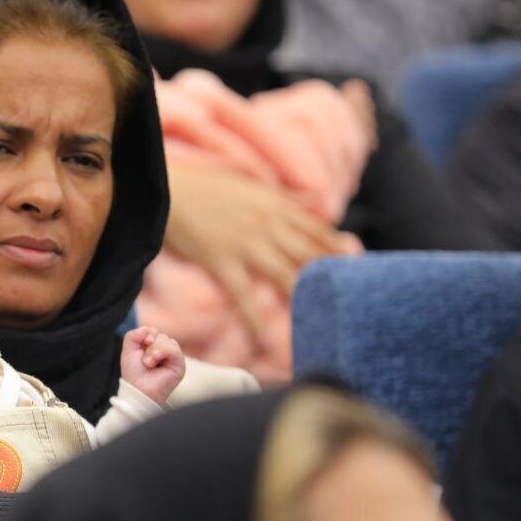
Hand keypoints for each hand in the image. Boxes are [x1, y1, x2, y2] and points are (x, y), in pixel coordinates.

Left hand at [120, 326, 185, 404]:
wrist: (139, 389)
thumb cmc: (134, 372)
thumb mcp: (128, 349)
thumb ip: (134, 334)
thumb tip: (149, 330)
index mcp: (153, 347)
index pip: (153, 331)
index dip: (146, 334)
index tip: (141, 344)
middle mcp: (165, 351)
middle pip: (160, 335)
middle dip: (150, 344)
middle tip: (144, 359)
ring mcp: (173, 357)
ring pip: (168, 340)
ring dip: (154, 350)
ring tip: (148, 363)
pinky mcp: (179, 364)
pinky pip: (174, 349)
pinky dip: (162, 352)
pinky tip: (155, 363)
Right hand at [165, 163, 358, 346]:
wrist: (167, 189)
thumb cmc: (203, 185)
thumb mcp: (249, 183)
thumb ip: (279, 198)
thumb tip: (308, 205)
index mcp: (275, 204)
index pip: (317, 230)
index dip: (337, 250)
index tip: (353, 267)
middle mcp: (268, 224)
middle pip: (310, 254)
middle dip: (330, 277)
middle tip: (345, 300)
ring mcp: (246, 244)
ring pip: (286, 275)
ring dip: (303, 298)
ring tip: (318, 320)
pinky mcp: (221, 260)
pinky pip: (243, 294)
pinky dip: (255, 318)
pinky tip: (265, 338)